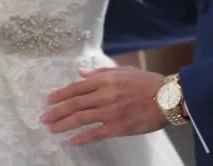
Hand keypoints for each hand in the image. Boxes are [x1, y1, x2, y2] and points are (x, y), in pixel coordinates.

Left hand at [40, 66, 168, 145]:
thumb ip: (100, 72)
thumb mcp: (123, 71)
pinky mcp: (118, 127)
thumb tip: (81, 73)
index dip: (60, 95)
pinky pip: (95, 133)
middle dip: (56, 111)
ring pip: (80, 118)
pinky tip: (70, 141)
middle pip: (74, 104)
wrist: (168, 98)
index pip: (76, 87)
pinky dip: (81, 138)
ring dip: (63, 124)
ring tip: (51, 129)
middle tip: (43, 118)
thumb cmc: (148, 83)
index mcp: (105, 80)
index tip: (48, 100)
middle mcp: (104, 95)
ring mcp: (110, 111)